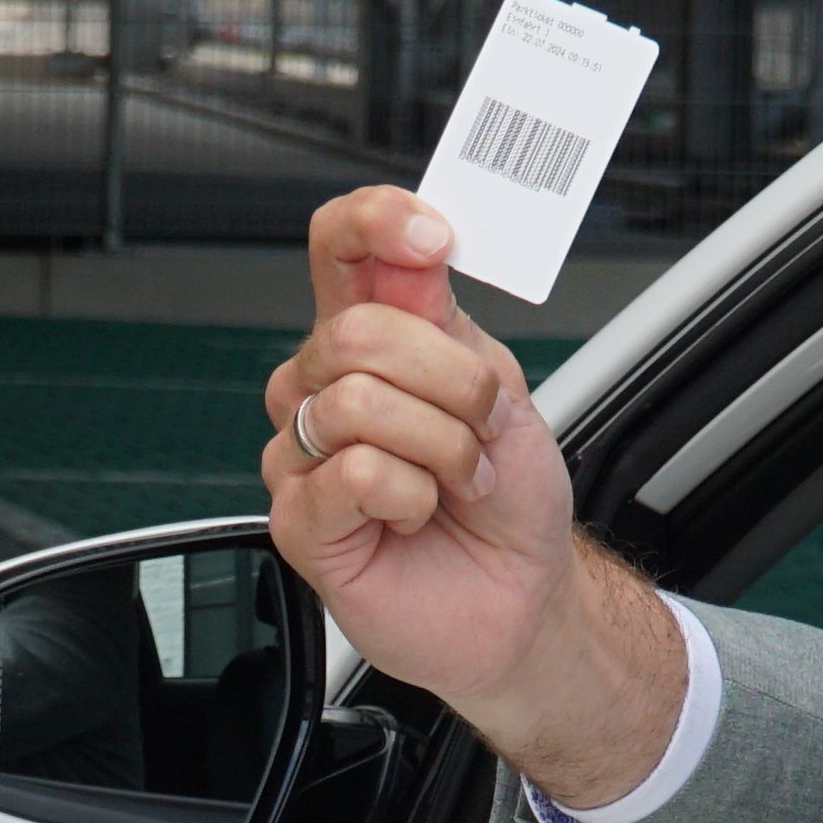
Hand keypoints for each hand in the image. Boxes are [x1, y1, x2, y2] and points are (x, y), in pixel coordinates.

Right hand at [258, 186, 674, 803]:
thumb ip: (450, 324)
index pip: (340, 247)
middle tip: (480, 429)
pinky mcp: (299, 518)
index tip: (432, 239)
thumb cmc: (508, 503)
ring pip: (357, 402)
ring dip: (440, 447)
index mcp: (378, 337)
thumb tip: (416, 259)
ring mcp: (306, 452)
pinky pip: (352, 471)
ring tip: (455, 482)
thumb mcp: (503, 391)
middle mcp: (328, 385)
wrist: (523, 599)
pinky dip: (410, 494)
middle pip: (355, 331)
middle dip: (449, 382)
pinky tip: (416, 515)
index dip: (375, 223)